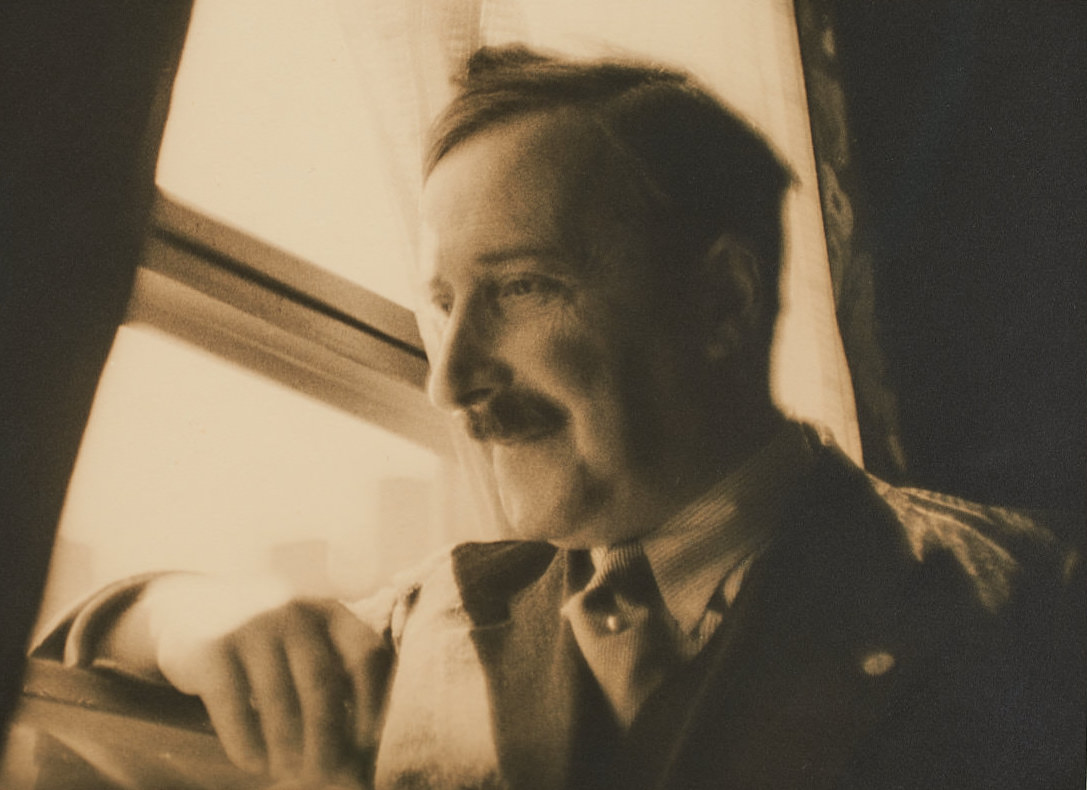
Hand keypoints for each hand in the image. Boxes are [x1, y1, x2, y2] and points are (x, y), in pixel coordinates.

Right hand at [146, 578, 390, 786]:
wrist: (190, 606)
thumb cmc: (267, 643)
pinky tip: (253, 764)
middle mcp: (295, 612)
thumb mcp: (304, 647)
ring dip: (287, 749)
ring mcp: (252, 625)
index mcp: (330, 612)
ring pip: (279, 701)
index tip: (364, 745)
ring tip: (287, 774)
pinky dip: (247, 744)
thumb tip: (357, 778)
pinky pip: (234, 707)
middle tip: (322, 777)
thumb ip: (335, 691)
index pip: (367, 655)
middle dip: (326, 740)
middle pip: (322, 685)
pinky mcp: (212, 647)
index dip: (371, 703)